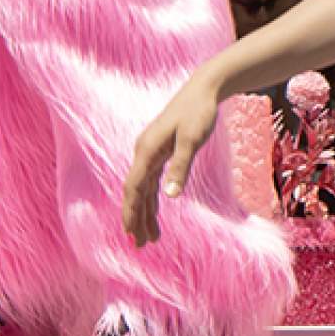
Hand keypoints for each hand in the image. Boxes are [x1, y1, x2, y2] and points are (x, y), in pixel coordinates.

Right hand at [123, 71, 227, 246]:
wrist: (203, 90)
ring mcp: (150, 153)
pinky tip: (154, 214)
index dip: (131, 212)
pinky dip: (152, 200)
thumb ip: (181, 167)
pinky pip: (151, 182)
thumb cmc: (198, 112)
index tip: (131, 233)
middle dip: (135, 219)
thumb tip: (171, 195)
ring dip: (144, 213)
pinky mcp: (160, 153)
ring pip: (142, 190)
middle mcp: (144, 153)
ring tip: (149, 238)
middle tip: (139, 245)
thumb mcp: (192, 139)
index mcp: (146, 150)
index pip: (133, 188)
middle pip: (135, 192)